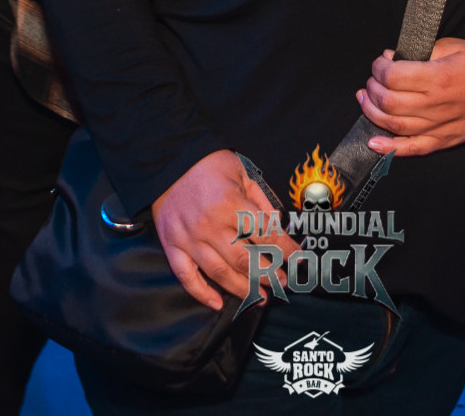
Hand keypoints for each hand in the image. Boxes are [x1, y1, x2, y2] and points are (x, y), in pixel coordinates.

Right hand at [152, 150, 297, 310]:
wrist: (167, 161)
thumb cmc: (208, 164)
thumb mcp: (242, 172)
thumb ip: (261, 200)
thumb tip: (278, 225)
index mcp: (230, 204)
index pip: (265, 235)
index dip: (285, 250)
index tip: (297, 259)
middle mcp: (209, 225)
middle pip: (245, 260)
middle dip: (268, 275)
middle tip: (282, 283)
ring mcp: (189, 238)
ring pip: (220, 273)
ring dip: (243, 289)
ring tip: (261, 298)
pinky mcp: (172, 245)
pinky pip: (186, 277)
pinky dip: (201, 294)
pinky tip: (217, 303)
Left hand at [357, 37, 464, 156]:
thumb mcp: (451, 46)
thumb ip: (420, 51)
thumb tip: (391, 58)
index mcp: (438, 77)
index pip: (393, 76)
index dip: (379, 68)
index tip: (380, 62)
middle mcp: (436, 105)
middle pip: (389, 101)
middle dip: (372, 88)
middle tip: (373, 79)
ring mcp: (439, 126)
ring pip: (394, 125)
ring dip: (372, 112)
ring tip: (365, 99)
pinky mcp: (444, 141)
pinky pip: (412, 149)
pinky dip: (389, 148)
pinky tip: (373, 141)